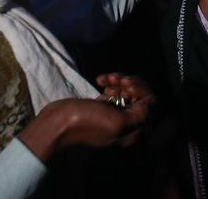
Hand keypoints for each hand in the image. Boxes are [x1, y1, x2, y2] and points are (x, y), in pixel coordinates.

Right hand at [18, 75, 154, 161]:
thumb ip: (140, 115)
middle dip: (130, 83)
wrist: (58, 122)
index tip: (127, 86)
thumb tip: (149, 104)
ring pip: (126, 89)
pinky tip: (99, 79)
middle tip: (118, 79)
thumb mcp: (118, 122)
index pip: (150, 105)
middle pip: (139, 95)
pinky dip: (109, 81)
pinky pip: (113, 89)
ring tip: (106, 78)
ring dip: (119, 79)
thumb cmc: (87, 122)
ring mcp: (113, 112)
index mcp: (133, 130)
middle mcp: (126, 122)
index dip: (142, 91)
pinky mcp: (102, 104)